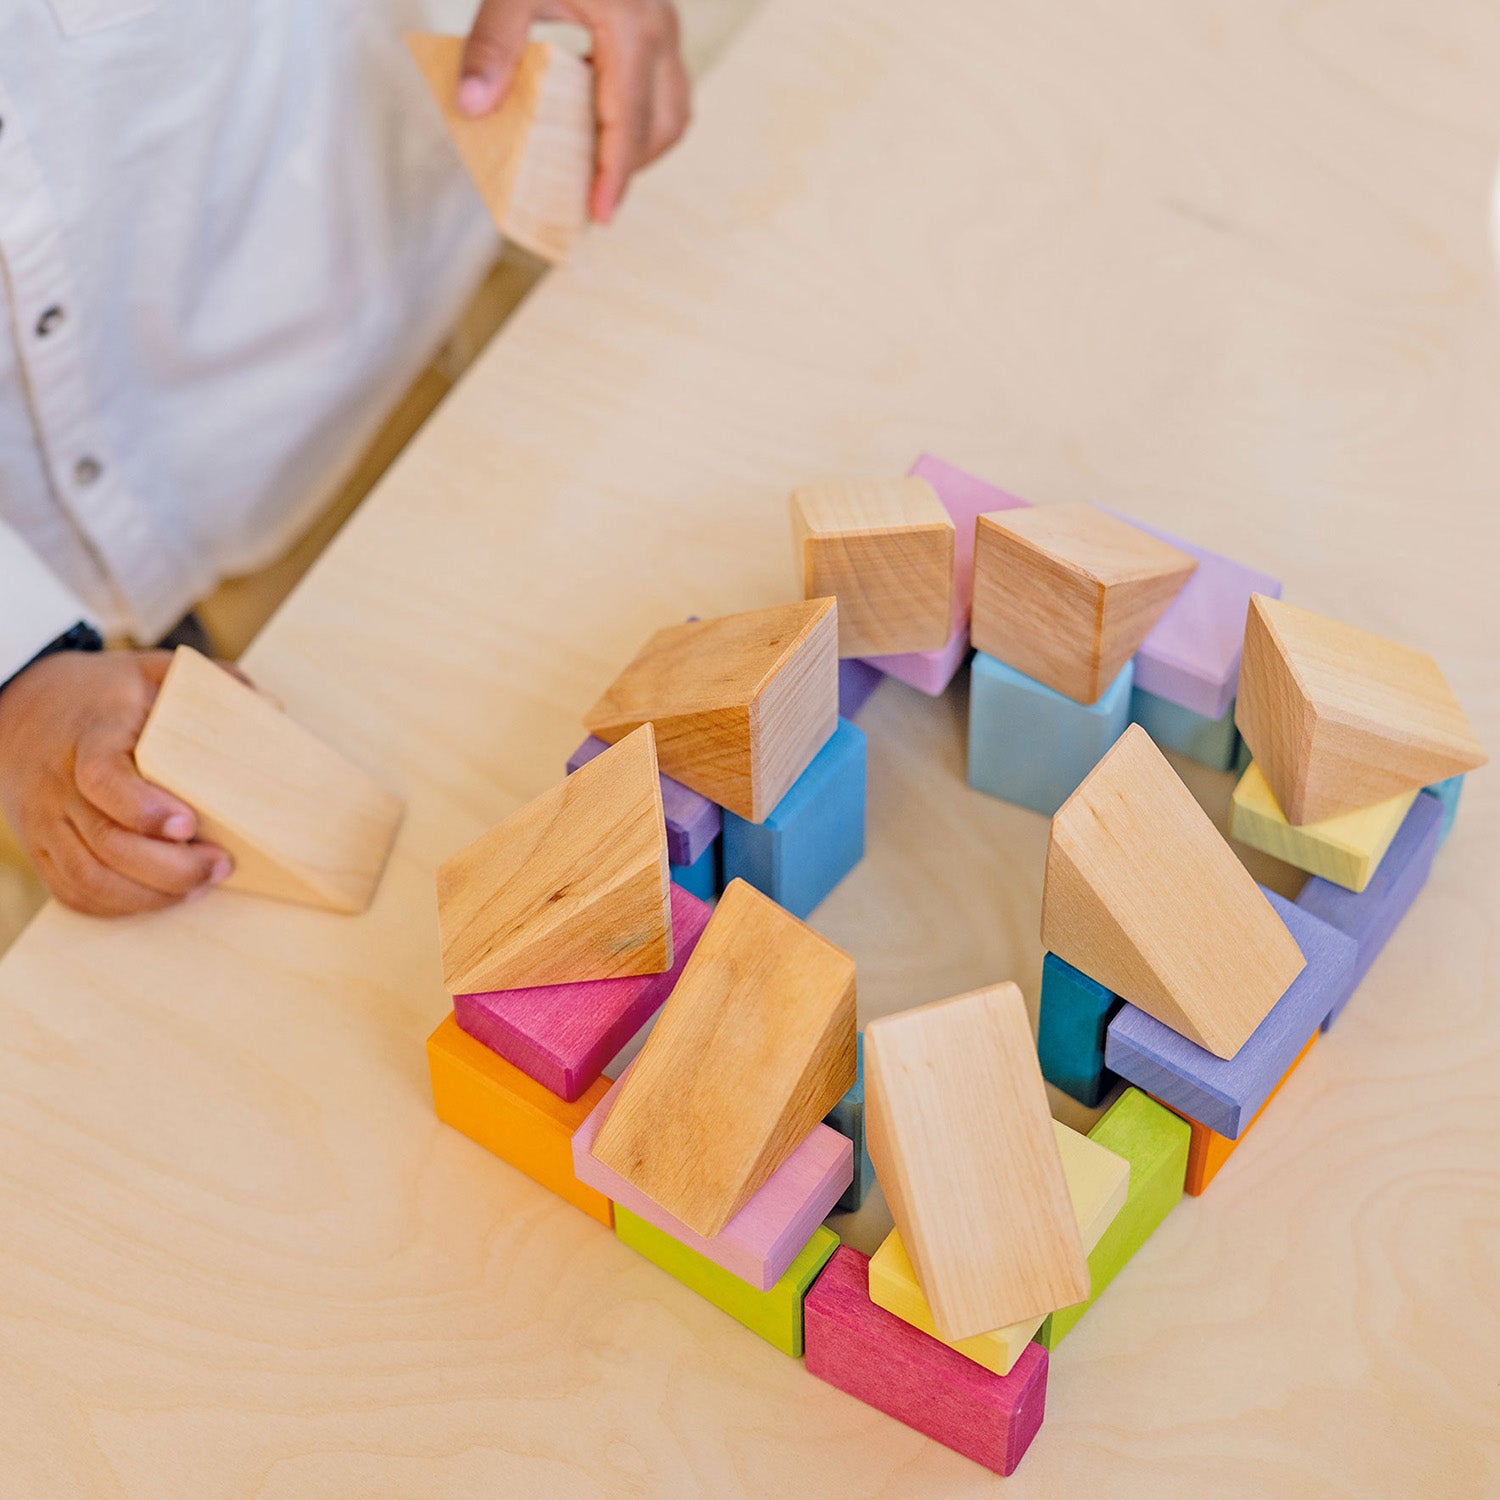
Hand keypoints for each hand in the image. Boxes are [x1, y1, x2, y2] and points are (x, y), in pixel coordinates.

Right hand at [0, 650, 231, 915]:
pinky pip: (75, 893)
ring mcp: (45, 822)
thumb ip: (212, 681)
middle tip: (220, 866)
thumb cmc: (107, 695)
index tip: (188, 824)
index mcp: (90, 736)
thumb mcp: (155, 670)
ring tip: (200, 885)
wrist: (24, 707)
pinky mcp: (42, 848)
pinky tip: (163, 896)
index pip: (102, 778)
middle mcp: (59, 784)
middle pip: (105, 842)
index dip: (143, 809)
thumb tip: (271, 707)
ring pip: (89, 878)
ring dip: (150, 895)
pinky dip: (121, 906)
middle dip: (169, 867)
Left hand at [458, 0, 690, 223]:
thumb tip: (472, 109)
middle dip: (630, 167)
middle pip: (664, 124)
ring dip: (639, 144)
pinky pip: (664, 84)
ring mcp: (664, 22)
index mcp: (631, 28)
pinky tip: (599, 120)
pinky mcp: (656, 17)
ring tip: (595, 166)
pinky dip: (639, 115)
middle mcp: (660, 28)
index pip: (629, 123)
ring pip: (672, 107)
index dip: (615, 176)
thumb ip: (493, 43)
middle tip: (589, 196)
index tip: (599, 216)